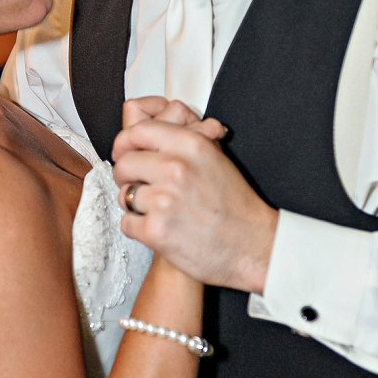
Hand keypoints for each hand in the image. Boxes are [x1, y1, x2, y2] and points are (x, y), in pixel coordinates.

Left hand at [112, 107, 269, 291]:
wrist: (253, 245)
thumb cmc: (236, 206)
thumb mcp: (215, 159)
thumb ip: (182, 144)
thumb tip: (146, 136)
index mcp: (191, 144)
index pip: (139, 131)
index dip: (126, 144)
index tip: (127, 154)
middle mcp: (176, 167)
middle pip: (124, 164)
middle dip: (128, 178)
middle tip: (143, 188)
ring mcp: (164, 200)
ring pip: (124, 195)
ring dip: (136, 205)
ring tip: (159, 212)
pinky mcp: (156, 230)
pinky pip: (127, 223)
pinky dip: (139, 229)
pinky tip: (162, 229)